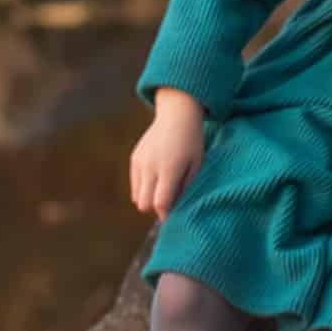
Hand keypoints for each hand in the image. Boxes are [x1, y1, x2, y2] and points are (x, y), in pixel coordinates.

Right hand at [130, 90, 204, 219]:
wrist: (177, 113)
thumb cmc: (192, 140)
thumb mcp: (197, 163)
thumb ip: (185, 187)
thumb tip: (174, 208)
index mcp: (169, 169)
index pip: (160, 203)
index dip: (165, 214)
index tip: (172, 217)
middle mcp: (151, 167)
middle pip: (144, 204)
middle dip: (156, 209)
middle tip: (169, 202)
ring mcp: (140, 163)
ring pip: (137, 197)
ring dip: (148, 199)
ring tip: (163, 189)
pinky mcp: (134, 159)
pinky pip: (135, 184)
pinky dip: (143, 188)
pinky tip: (157, 178)